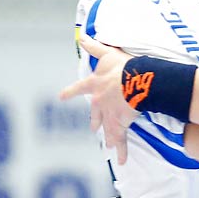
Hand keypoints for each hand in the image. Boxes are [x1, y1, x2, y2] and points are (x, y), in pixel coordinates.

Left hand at [61, 30, 139, 162]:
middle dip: (95, 121)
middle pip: (95, 115)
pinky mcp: (121, 124)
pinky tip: (122, 161)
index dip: (70, 93)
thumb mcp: (108, 54)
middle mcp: (99, 102)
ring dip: (109, 138)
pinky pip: (122, 140)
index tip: (61, 97)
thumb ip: (94, 46)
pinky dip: (122, 151)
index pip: (78, 88)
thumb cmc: (123, 67)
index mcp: (94, 85)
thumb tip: (82, 36)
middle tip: (93, 128)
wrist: (137, 81)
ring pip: (108, 129)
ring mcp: (109, 115)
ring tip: (109, 147)